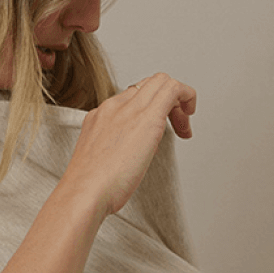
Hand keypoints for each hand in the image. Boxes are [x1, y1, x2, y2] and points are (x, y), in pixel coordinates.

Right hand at [64, 72, 195, 218]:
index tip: (159, 130)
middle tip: (177, 126)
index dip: (151, 108)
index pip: (131, 97)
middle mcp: (113, 107)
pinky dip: (187, 96)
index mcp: (100, 117)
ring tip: (184, 127)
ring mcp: (129, 109)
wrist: (85, 191)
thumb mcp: (99, 161)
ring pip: (161, 81)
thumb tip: (132, 154)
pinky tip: (189, 115)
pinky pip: (172, 89)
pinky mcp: (148, 117)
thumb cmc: (91, 186)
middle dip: (168, 101)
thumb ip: (114, 150)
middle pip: (148, 84)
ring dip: (179, 101)